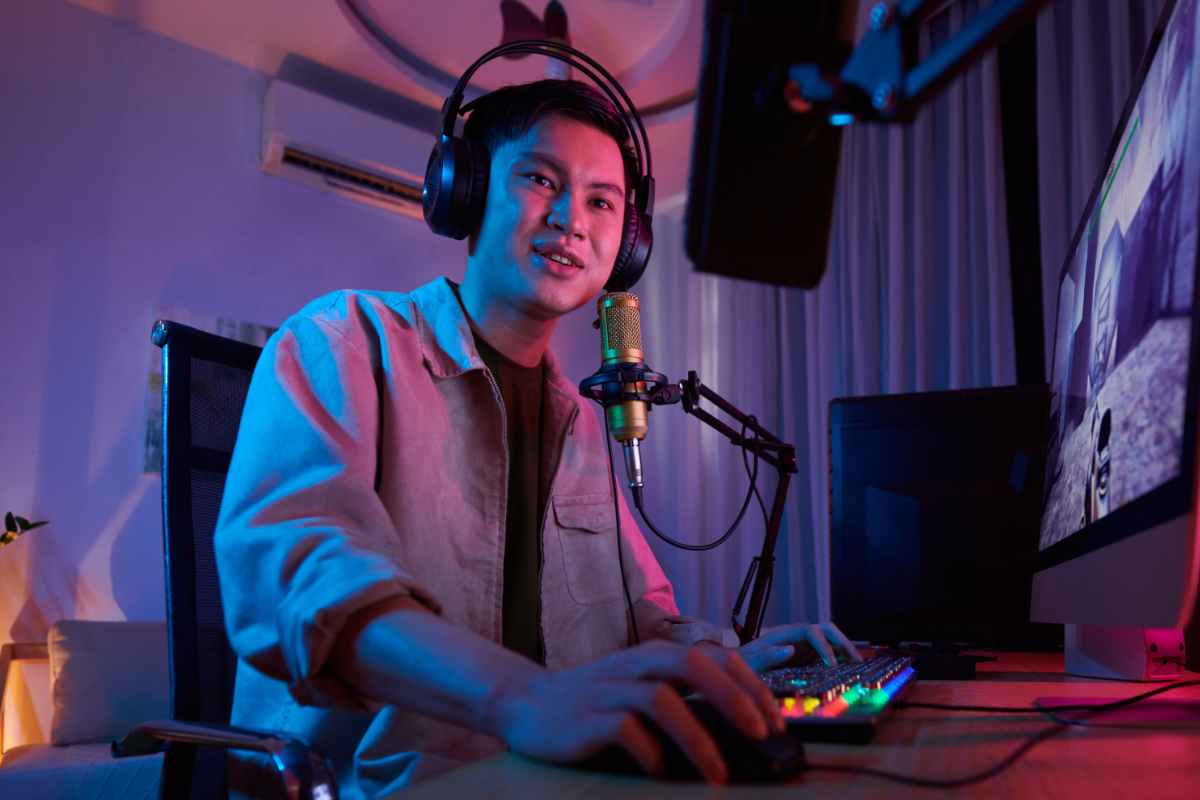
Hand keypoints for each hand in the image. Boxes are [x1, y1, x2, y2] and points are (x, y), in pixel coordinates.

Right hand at [488, 639, 783, 783]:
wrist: (527, 702)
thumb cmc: (597, 701)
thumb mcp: (641, 687)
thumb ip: (683, 697)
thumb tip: (742, 726)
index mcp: (655, 657)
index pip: (714, 656)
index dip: (749, 685)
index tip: (775, 720)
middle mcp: (635, 666)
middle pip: (692, 664)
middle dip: (733, 697)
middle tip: (761, 734)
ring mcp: (611, 690)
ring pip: (662, 700)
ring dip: (698, 738)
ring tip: (718, 772)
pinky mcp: (588, 718)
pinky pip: (625, 730)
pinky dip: (649, 752)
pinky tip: (660, 770)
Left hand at [734, 622, 861, 673]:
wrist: (735, 663)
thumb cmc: (742, 663)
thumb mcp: (751, 662)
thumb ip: (768, 656)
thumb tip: (790, 649)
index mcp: (783, 635)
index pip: (810, 632)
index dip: (824, 646)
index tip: (832, 664)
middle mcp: (794, 636)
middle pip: (824, 629)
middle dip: (842, 641)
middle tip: (856, 659)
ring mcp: (799, 643)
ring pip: (827, 637)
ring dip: (843, 646)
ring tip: (857, 662)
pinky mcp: (801, 653)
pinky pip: (823, 650)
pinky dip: (836, 655)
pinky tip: (845, 667)